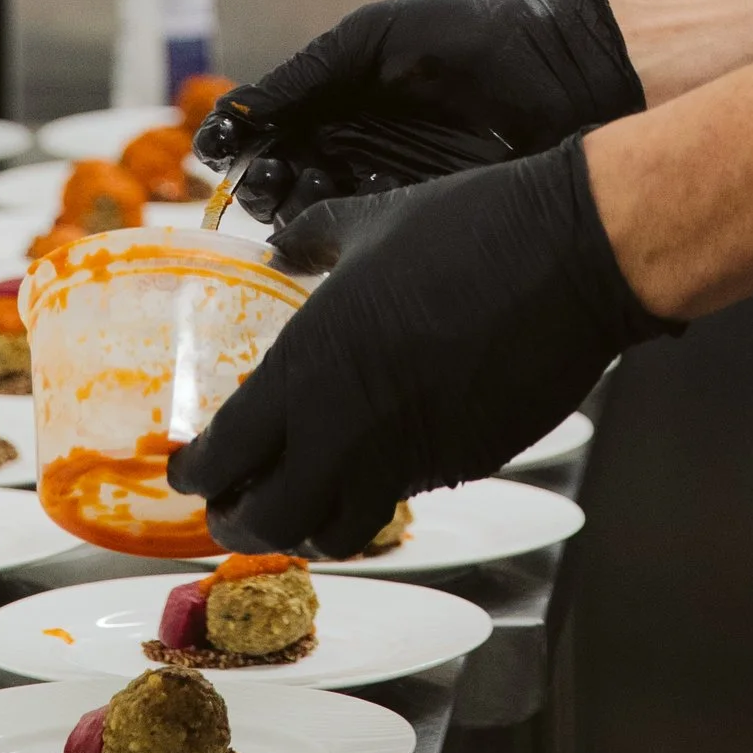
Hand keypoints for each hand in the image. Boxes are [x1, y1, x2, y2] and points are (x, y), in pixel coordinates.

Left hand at [172, 141, 673, 556]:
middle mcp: (345, 425)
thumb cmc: (468, 224)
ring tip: (298, 503)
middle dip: (236, 520)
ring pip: (332, 534)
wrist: (566, 255)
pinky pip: (396, 504)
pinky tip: (373, 467)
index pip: (224, 454)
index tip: (187, 469)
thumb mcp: (373, 218)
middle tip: (228, 506)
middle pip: (264, 520)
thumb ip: (314, 236)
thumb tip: (281, 245)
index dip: (196, 473)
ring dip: (305, 526)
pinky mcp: (456, 464)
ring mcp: (403, 455)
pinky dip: (371, 501)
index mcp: (309, 362)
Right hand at [193, 0, 643, 223]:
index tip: (222, 155)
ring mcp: (395, 179)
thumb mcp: (379, 35)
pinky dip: (342, 232)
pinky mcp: (429, 213)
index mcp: (348, 92)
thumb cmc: (478, 30)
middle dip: (266, 185)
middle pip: (294, 175)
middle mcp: (363, 140)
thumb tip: (238, 111)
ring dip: (296, 212)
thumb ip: (310, 71)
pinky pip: (372, 229)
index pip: (280, 128)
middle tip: (257, 190)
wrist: (567, 61)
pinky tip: (326, 228)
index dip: (248, 144)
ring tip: (286, 208)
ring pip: (325, 208)